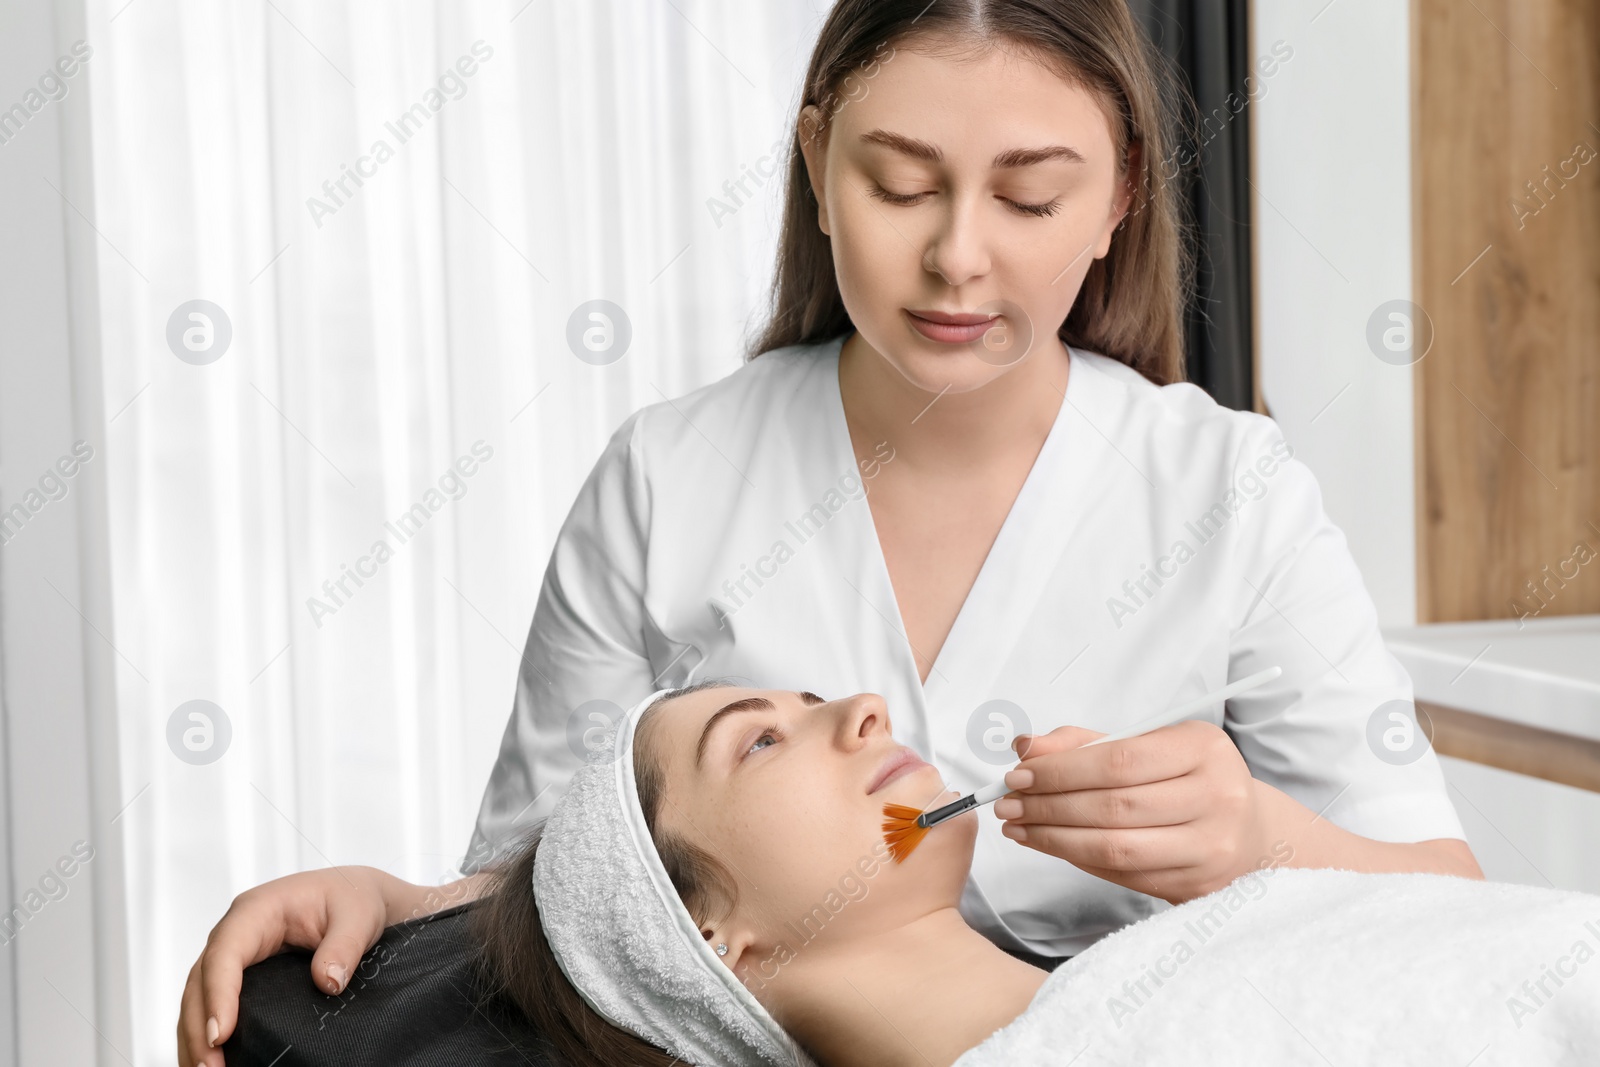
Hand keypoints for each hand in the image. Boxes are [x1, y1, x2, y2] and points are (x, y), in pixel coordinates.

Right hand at [176, 865, 425, 1066]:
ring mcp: (234, 956)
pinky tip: (213, 1063)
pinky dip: (206, 1035)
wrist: (357, 897)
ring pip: (197, 998)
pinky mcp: (241, 976)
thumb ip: (345, 945)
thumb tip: (327, 983)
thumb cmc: (352, 898)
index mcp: (256, 910)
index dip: (218, 994)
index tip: (221, 1034)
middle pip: (200, 982)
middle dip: (199, 1028)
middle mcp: (236, 933)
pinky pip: (211, 1005)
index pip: (225, 953)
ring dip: (196, 1038)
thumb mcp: (359, 915)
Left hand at [993, 720, 1272, 904]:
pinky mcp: (1197, 886)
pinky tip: (1051, 846)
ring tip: (1018, 828)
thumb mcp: (1149, 746)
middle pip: (1113, 805)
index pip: (1118, 759)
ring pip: (1115, 847)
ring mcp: (1212, 848)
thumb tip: (1025, 746)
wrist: (1251, 835)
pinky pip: (1123, 875)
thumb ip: (1086, 743)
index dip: (1060, 770)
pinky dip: (1078, 860)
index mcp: (1204, 748)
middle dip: (1048, 805)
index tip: (1017, 774)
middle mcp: (1218, 797)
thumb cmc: (1187, 781)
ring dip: (1054, 839)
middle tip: (1006, 804)